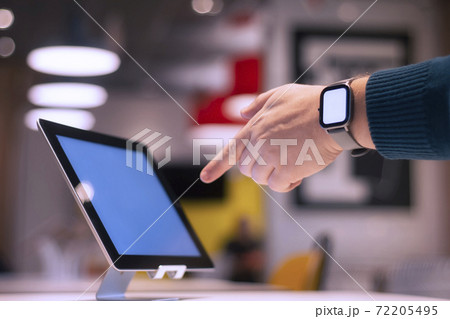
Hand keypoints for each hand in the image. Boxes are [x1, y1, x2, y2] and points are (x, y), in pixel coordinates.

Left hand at [200, 84, 343, 191]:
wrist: (333, 114)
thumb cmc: (310, 103)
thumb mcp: (280, 94)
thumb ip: (258, 104)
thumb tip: (241, 112)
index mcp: (255, 126)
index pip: (231, 150)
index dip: (216, 166)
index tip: (206, 179)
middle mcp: (259, 142)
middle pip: (247, 169)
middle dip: (261, 167)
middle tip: (280, 160)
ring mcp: (271, 156)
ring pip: (261, 179)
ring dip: (274, 175)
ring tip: (292, 163)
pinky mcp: (287, 169)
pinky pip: (278, 186)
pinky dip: (286, 184)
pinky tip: (298, 173)